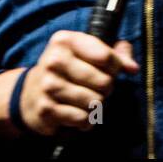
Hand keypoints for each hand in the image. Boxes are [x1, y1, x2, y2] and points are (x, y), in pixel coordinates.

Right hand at [18, 30, 138, 135]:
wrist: (30, 93)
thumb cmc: (68, 69)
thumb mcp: (87, 51)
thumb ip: (116, 52)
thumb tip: (132, 68)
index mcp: (65, 40)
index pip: (106, 56)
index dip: (117, 66)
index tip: (114, 70)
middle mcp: (54, 60)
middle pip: (104, 82)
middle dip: (107, 88)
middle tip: (97, 88)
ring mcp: (48, 86)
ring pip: (95, 102)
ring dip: (97, 106)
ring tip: (87, 100)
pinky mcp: (47, 109)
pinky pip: (83, 119)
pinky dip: (86, 121)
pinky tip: (77, 113)